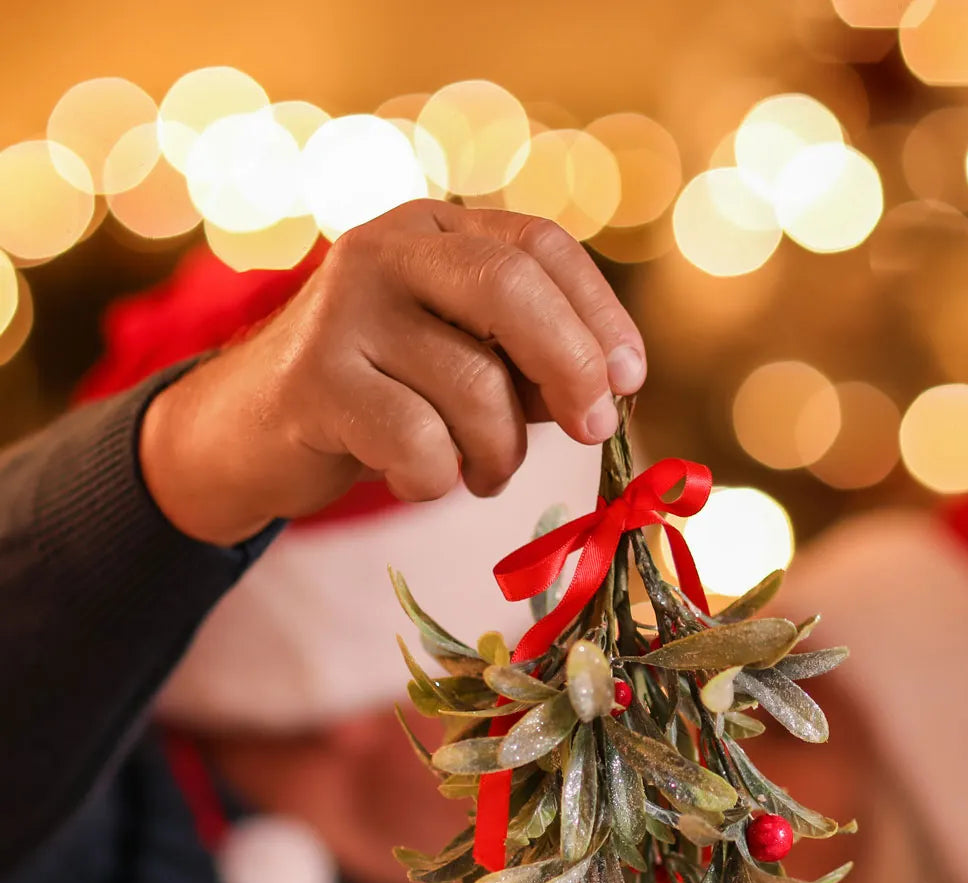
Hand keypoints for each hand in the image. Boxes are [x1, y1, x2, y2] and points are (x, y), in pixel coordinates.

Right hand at [139, 201, 645, 544]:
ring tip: (481, 472)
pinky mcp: (313, 378)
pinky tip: (415, 476)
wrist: (252, 432)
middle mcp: (386, 249)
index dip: (599, 315)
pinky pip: (419, 444)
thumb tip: (612, 387)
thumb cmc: (382, 397)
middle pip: (511, 290)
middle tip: (595, 430)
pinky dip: (436, 480)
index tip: (629, 381)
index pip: (541, 246)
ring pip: (473, 388)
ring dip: (498, 453)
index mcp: (435, 233)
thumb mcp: (464, 363)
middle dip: (571, 369)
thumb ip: (529, 362)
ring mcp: (343, 308)